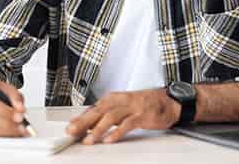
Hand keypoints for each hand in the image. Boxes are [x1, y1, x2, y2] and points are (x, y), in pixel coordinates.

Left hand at [65, 88, 179, 144]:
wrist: (169, 101)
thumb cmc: (145, 104)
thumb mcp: (123, 106)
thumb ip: (107, 114)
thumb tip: (89, 124)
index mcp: (114, 98)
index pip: (93, 108)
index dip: (80, 119)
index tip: (69, 128)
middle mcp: (121, 101)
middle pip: (98, 111)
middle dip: (83, 122)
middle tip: (72, 132)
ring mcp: (132, 108)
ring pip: (111, 117)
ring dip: (98, 129)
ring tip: (88, 140)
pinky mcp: (142, 116)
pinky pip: (127, 124)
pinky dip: (116, 133)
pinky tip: (109, 139)